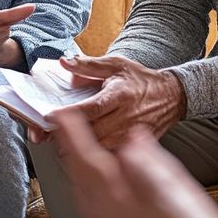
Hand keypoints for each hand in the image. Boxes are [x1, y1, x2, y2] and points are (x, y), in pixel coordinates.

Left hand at [38, 54, 184, 147]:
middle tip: (44, 134)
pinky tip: (80, 154)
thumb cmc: (141, 80)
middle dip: (67, 135)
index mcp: (119, 96)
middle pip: (92, 132)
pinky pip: (112, 154)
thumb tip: (65, 62)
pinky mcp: (137, 146)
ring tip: (57, 144)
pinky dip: (94, 156)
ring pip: (101, 147)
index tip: (50, 117)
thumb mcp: (117, 65)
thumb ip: (89, 65)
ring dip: (78, 148)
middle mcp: (126, 116)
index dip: (69, 114)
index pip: (91, 108)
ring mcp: (132, 134)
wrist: (173, 97)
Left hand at [50, 109, 217, 217]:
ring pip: (82, 186)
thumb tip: (131, 139)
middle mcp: (102, 214)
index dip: (71, 130)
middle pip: (75, 170)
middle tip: (67, 122)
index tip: (62, 112)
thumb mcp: (176, 191)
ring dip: (78, 163)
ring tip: (80, 143)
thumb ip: (148, 162)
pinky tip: (101, 177)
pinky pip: (91, 202)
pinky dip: (89, 182)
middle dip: (70, 145)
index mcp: (112, 198)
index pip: (82, 155)